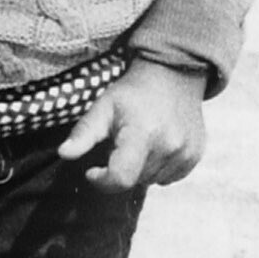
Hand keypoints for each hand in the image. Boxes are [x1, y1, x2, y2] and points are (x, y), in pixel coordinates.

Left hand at [57, 58, 207, 191]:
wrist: (173, 76)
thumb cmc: (132, 93)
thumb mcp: (103, 106)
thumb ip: (84, 132)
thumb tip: (64, 154)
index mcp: (143, 133)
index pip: (121, 178)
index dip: (102, 181)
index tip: (93, 170)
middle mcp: (169, 146)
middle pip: (134, 180)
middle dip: (120, 167)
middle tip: (120, 141)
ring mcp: (185, 153)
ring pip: (150, 180)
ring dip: (138, 168)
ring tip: (139, 140)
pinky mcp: (194, 157)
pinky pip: (168, 177)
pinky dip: (157, 167)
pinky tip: (155, 144)